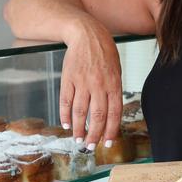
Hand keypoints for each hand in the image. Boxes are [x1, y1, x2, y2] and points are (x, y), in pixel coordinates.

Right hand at [60, 19, 122, 149]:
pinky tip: (66, 125)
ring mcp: (82, 82)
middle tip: (91, 147)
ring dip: (79, 129)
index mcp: (114, 84)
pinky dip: (65, 115)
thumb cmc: (104, 53)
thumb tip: (109, 115)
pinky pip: (66, 101)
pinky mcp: (68, 78)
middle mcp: (99, 85)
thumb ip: (113, 91)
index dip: (110, 131)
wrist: (86, 34)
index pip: (114, 114)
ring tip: (79, 140)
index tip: (107, 143)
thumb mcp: (116, 71)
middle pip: (96, 116)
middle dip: (94, 135)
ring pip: (80, 112)